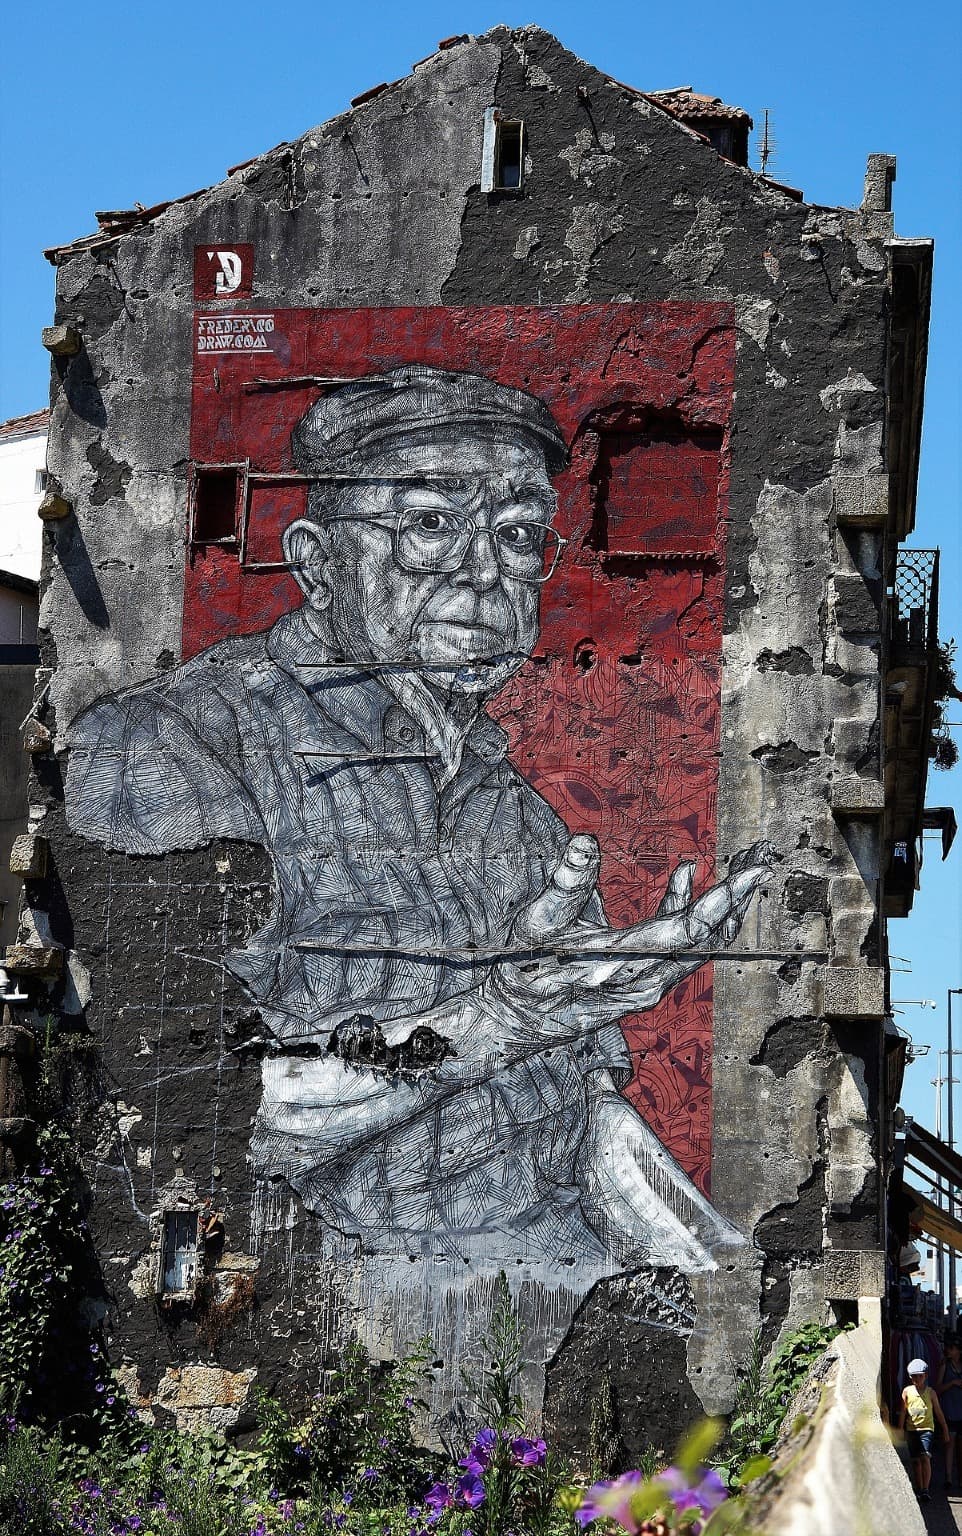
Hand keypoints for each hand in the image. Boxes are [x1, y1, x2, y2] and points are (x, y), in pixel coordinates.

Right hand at [488, 836, 776, 1032]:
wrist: (512, 1022)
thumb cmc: (520, 970)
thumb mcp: (534, 922)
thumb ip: (565, 883)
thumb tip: (584, 842)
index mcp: (622, 962)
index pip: (690, 931)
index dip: (725, 899)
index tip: (754, 870)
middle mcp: (645, 981)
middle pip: (710, 939)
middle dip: (738, 896)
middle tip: (759, 856)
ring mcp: (648, 986)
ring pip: (701, 946)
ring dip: (722, 905)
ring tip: (738, 864)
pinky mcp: (644, 985)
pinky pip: (681, 950)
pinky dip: (688, 913)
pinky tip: (683, 877)